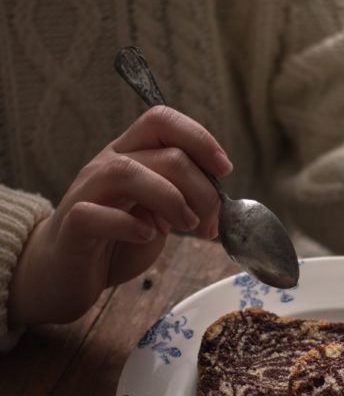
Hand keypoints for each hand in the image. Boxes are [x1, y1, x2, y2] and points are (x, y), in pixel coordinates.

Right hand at [8, 106, 231, 327]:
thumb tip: (218, 195)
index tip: (225, 169)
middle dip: (202, 189)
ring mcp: (87, 192)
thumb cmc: (115, 242)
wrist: (66, 274)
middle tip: (208, 224)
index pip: (162, 120)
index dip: (200, 138)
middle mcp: (106, 165)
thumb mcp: (158, 215)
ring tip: (189, 227)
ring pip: (129, 173)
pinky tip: (146, 237)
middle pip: (163, 153)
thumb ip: (181, 197)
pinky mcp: (72, 224)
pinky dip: (128, 225)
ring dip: (172, 200)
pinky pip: (95, 213)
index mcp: (130, 156)